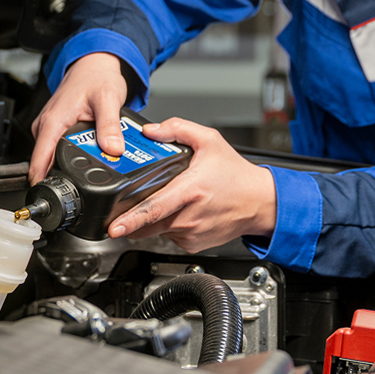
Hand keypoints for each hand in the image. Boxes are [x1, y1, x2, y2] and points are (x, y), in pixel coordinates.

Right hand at [29, 52, 128, 183]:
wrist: (94, 64)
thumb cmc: (96, 76)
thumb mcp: (108, 99)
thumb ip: (109, 125)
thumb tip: (113, 149)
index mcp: (53, 121)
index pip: (39, 161)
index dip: (43, 182)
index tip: (53, 198)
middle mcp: (46, 126)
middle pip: (46, 163)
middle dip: (63, 177)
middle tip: (86, 185)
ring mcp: (50, 128)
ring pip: (54, 157)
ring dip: (70, 166)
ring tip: (93, 169)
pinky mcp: (57, 129)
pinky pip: (60, 149)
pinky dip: (74, 155)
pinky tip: (89, 155)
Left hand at [106, 118, 275, 252]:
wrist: (261, 203)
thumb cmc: (238, 176)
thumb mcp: (210, 141)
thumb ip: (178, 129)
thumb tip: (151, 131)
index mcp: (190, 191)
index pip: (153, 209)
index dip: (131, 219)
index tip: (113, 227)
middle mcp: (189, 216)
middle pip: (148, 223)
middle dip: (132, 219)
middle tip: (121, 214)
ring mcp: (191, 233)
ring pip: (157, 230)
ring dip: (153, 219)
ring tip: (168, 202)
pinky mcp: (193, 245)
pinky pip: (170, 237)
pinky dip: (169, 226)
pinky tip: (182, 213)